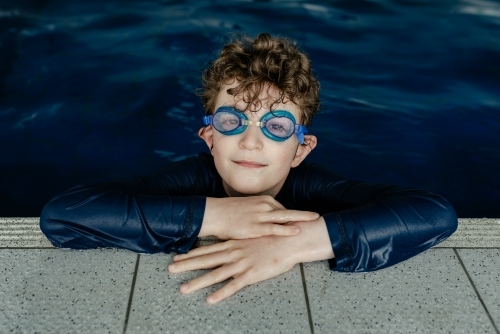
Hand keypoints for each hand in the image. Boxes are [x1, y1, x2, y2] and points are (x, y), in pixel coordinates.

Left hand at [169, 218, 333, 303]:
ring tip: (183, 289)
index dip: (191, 254)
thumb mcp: (254, 235)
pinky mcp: (252, 274)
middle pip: (206, 260)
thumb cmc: (274, 236)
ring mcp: (242, 263)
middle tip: (169, 270)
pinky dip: (222, 292)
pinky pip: (234, 286)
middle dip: (187, 266)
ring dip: (198, 282)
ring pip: (215, 274)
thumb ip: (242, 240)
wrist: (292, 237)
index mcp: (234, 244)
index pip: (208, 249)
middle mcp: (234, 253)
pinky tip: (211, 299)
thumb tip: (232, 242)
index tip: (177, 258)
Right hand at [199, 195, 318, 239]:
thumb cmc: (228, 213)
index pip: (282, 209)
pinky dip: (286, 229)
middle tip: (317, 216)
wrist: (214, 214)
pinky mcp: (255, 227)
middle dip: (304, 214)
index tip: (303, 220)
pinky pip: (274, 228)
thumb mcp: (247, 207)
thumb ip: (259, 213)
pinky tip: (296, 231)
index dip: (293, 216)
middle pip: (289, 210)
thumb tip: (267, 221)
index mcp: (263, 200)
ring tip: (314, 221)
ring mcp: (260, 216)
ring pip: (285, 217)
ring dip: (301, 219)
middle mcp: (264, 206)